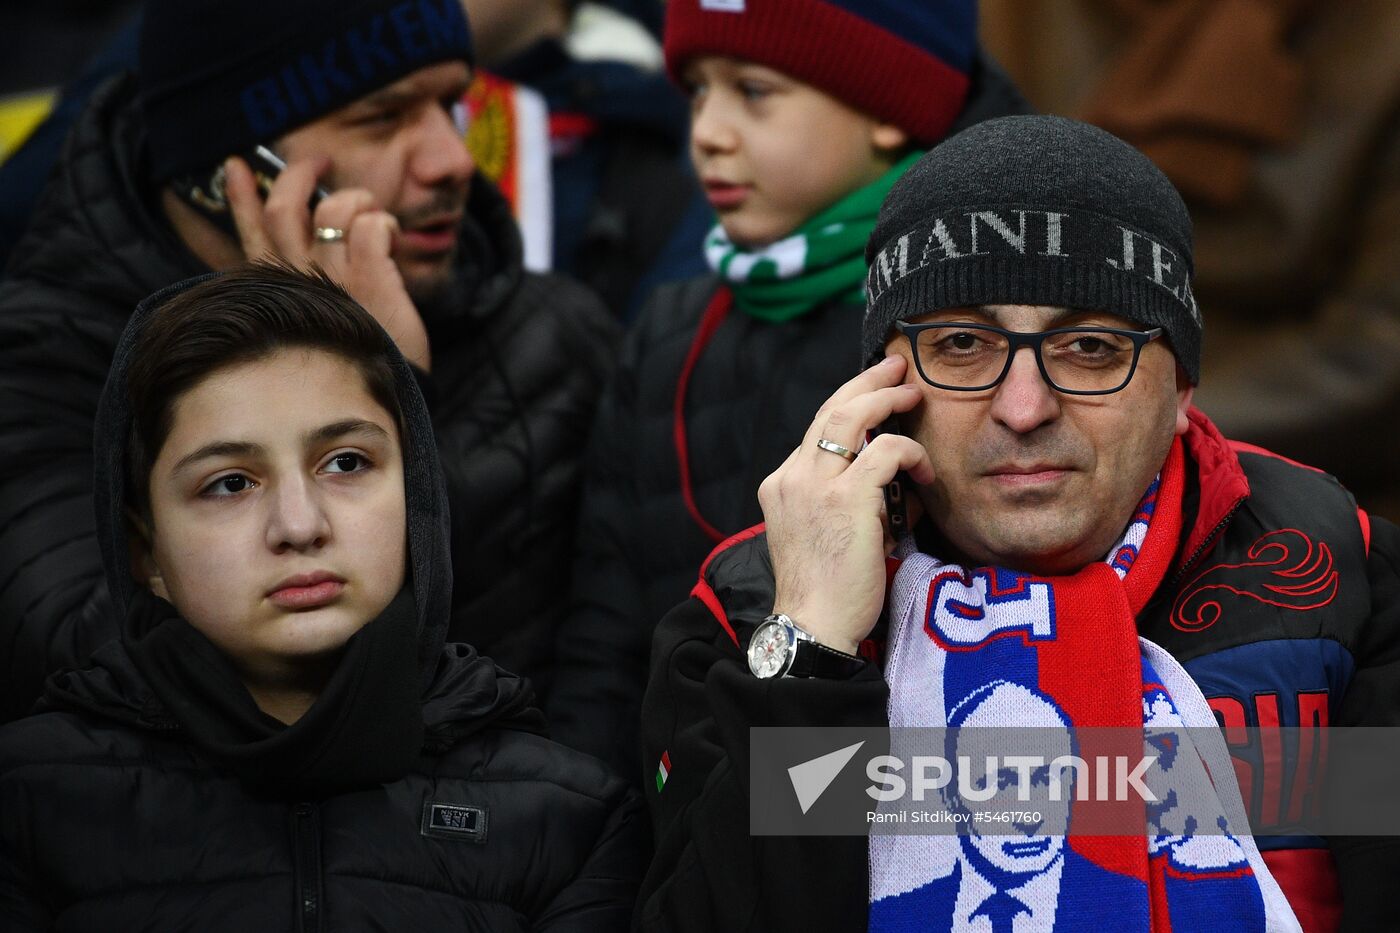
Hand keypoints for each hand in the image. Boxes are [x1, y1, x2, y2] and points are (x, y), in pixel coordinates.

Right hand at [224, 155, 431, 371]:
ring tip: (371, 212)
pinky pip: (372, 226)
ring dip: (357, 199)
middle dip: (300, 174)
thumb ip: (307, 278)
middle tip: (320, 163)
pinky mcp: (372, 279)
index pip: (252, 233)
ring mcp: (335, 278)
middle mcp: (300, 279)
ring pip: (333, 208)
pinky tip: (393, 238)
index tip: (235, 165)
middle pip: (285, 208)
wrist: (393, 391)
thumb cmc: (363, 351)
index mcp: (281, 287)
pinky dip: (384, 222)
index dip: (240, 196)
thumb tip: (309, 237)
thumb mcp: (322, 313)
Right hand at [757, 355, 933, 654]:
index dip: (848, 407)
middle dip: (866, 382)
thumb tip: (895, 484)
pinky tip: (923, 466)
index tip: (873, 395)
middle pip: (829, 409)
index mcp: (782, 485)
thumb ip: (847, 502)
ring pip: (851, 416)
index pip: (816, 431)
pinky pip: (885, 452)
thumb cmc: (826, 592)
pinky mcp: (845, 499)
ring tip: (912, 391)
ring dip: (886, 398)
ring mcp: (814, 485)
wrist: (813, 626)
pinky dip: (909, 452)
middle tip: (894, 367)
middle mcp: (792, 477)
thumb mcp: (825, 535)